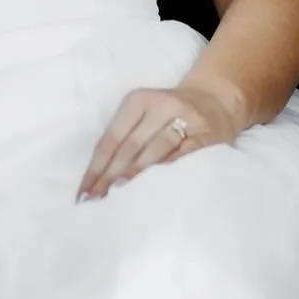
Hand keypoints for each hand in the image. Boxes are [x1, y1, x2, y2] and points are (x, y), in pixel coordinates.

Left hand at [77, 80, 240, 201]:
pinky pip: (184, 155)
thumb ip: (122, 139)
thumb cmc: (167, 114)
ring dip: (136, 172)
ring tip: (119, 192)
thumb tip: (99, 178)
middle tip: (95, 199)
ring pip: (156, 149)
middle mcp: (160, 106)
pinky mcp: (208, 135)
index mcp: (137, 101)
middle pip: (129, 146)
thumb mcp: (142, 115)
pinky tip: (157, 186)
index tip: (83, 191)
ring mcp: (187, 119)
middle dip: (110, 175)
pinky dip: (169, 170)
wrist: (215, 99)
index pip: (111, 138)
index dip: (96, 166)